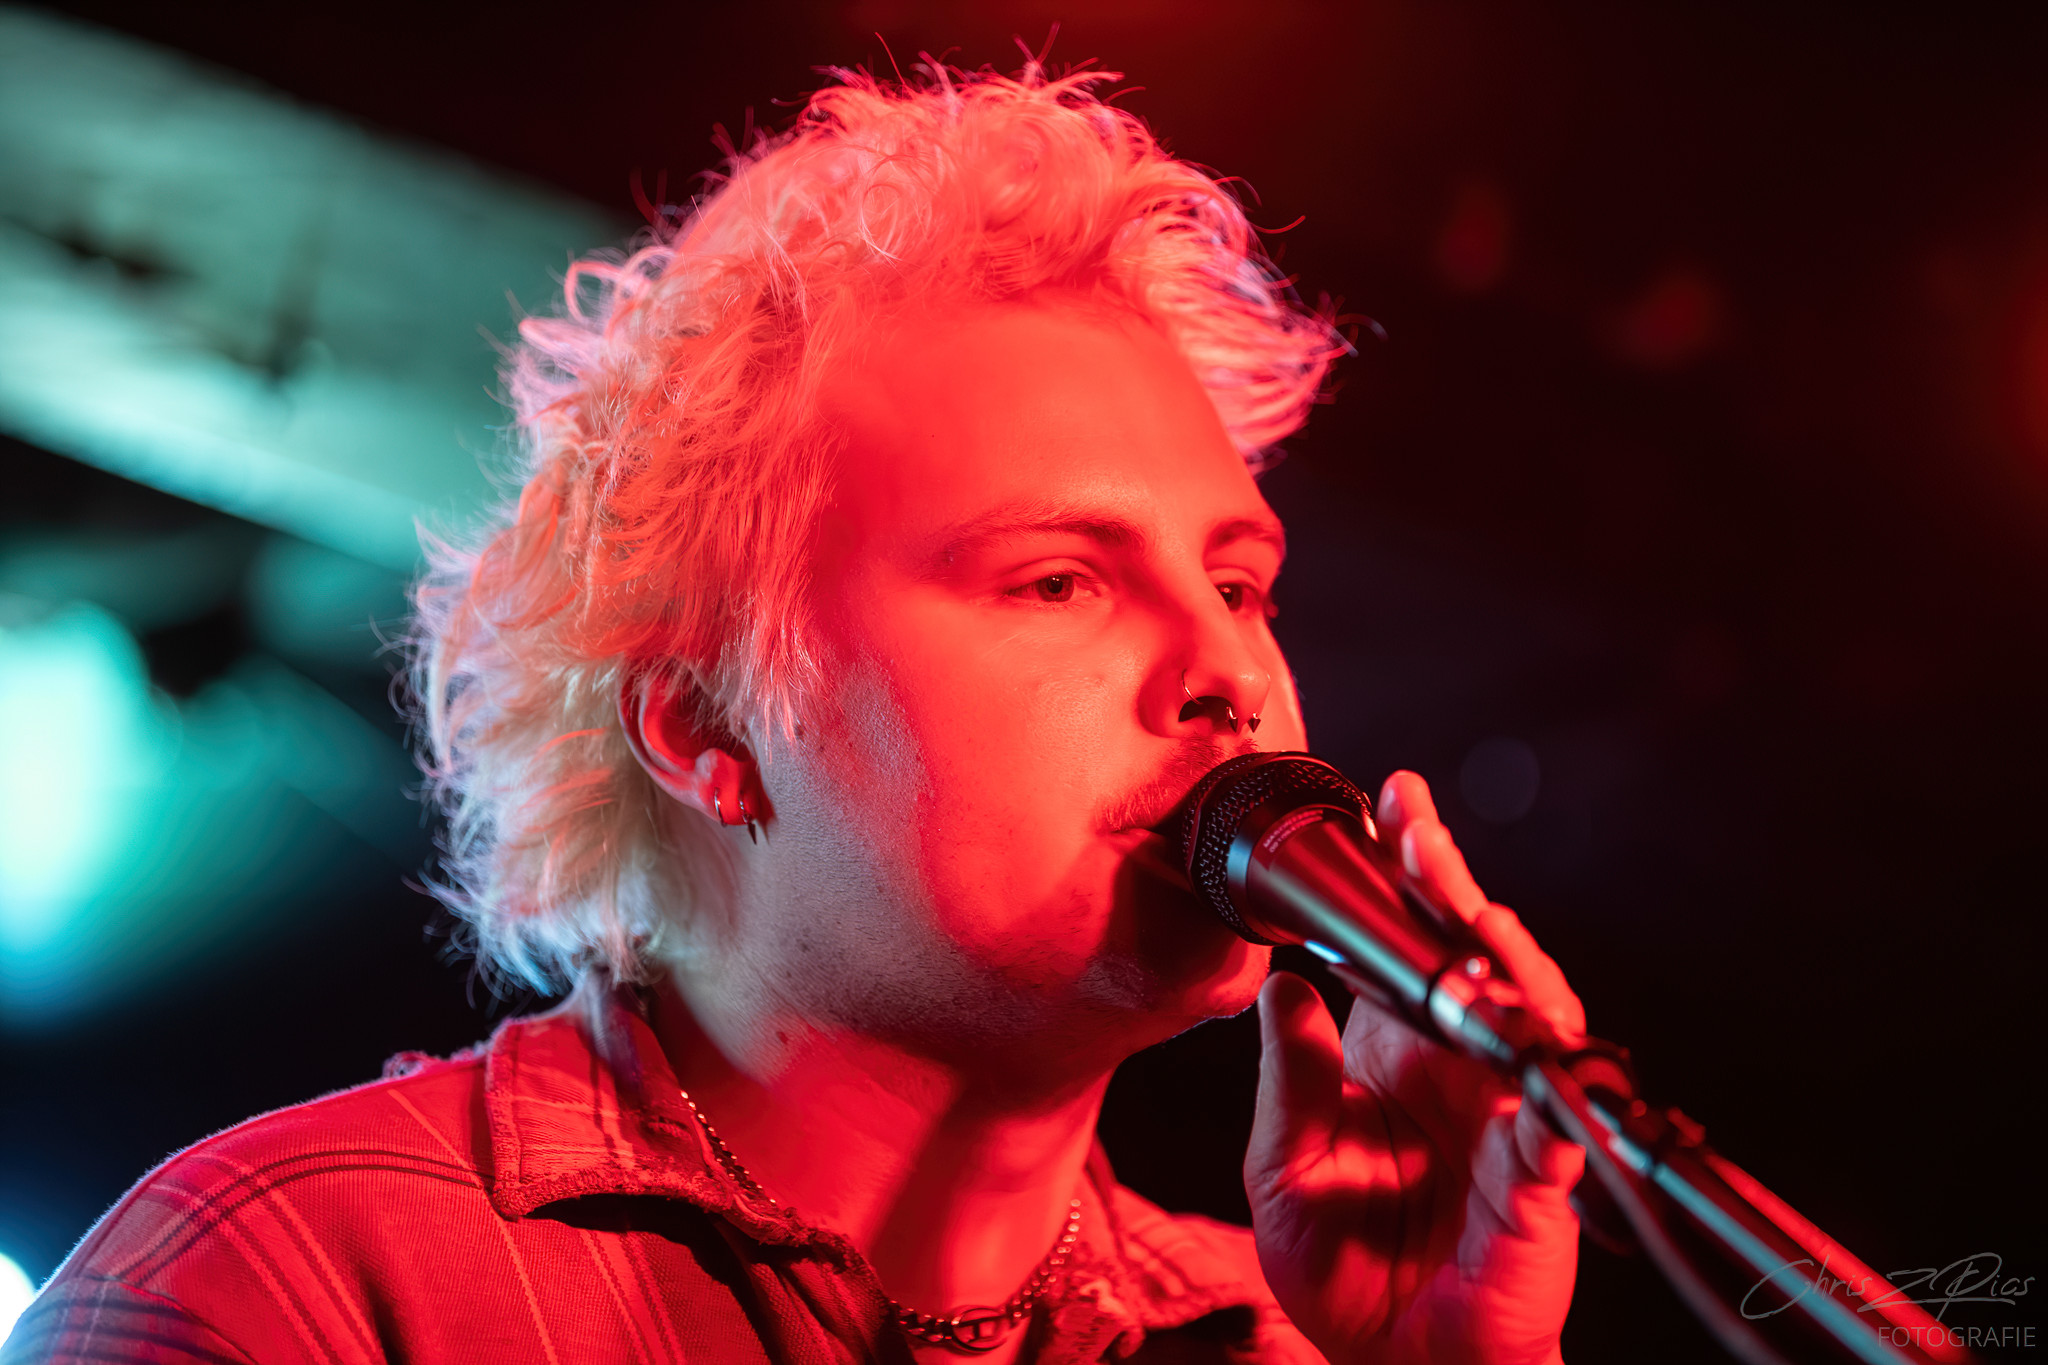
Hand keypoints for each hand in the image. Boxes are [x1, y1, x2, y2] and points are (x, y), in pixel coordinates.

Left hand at [1244, 771, 1586, 1364]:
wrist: (1392, 1358)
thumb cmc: (1340, 1263)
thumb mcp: (1283, 1169)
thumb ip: (1290, 1080)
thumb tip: (1286, 985)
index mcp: (1393, 1047)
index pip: (1402, 941)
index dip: (1402, 874)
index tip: (1386, 808)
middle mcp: (1457, 1064)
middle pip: (1472, 954)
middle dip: (1452, 884)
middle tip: (1422, 830)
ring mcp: (1508, 1114)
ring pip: (1530, 1015)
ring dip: (1507, 968)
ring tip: (1474, 923)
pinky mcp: (1542, 1183)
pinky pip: (1557, 1133)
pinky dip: (1553, 1100)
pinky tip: (1529, 1062)